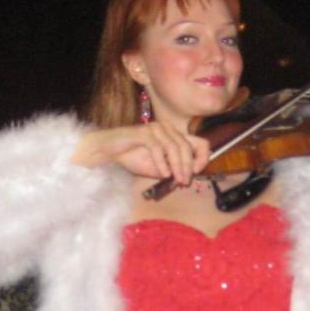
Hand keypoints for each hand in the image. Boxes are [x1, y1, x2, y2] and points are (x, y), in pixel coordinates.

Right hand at [72, 122, 210, 184]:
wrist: (107, 150)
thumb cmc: (132, 157)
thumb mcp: (158, 167)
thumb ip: (173, 169)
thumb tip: (187, 177)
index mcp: (175, 135)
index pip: (201, 142)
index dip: (202, 158)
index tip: (196, 172)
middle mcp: (168, 128)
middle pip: (188, 147)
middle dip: (188, 166)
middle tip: (184, 182)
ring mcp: (156, 128)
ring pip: (174, 148)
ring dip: (178, 166)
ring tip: (177, 180)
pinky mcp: (144, 132)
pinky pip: (158, 149)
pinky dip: (162, 163)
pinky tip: (163, 174)